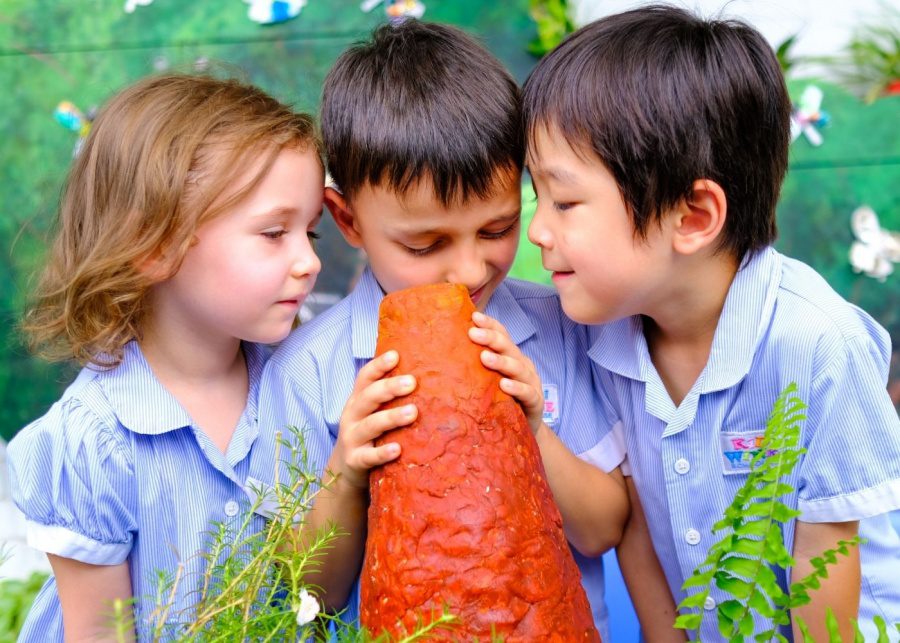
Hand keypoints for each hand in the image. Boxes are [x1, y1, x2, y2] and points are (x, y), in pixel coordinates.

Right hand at [332, 350, 416, 488]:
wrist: (344, 470)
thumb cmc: (367, 434)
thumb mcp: (371, 412)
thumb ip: (388, 396)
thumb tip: (422, 373)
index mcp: (357, 400)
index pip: (365, 378)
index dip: (378, 366)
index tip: (395, 355)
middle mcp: (352, 416)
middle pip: (368, 397)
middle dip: (389, 388)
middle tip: (411, 382)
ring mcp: (352, 438)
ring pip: (370, 425)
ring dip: (391, 417)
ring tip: (413, 412)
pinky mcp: (355, 461)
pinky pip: (369, 457)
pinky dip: (382, 453)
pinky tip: (397, 449)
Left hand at [468, 311, 544, 432]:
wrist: (525, 429)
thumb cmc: (501, 401)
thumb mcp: (488, 380)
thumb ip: (476, 365)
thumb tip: (444, 350)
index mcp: (511, 356)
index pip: (502, 335)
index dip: (490, 324)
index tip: (474, 317)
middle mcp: (522, 365)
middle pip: (508, 347)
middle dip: (491, 338)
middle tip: (473, 333)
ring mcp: (531, 382)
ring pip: (517, 368)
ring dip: (501, 361)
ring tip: (484, 357)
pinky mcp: (535, 402)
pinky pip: (527, 393)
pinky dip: (516, 387)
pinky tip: (504, 384)